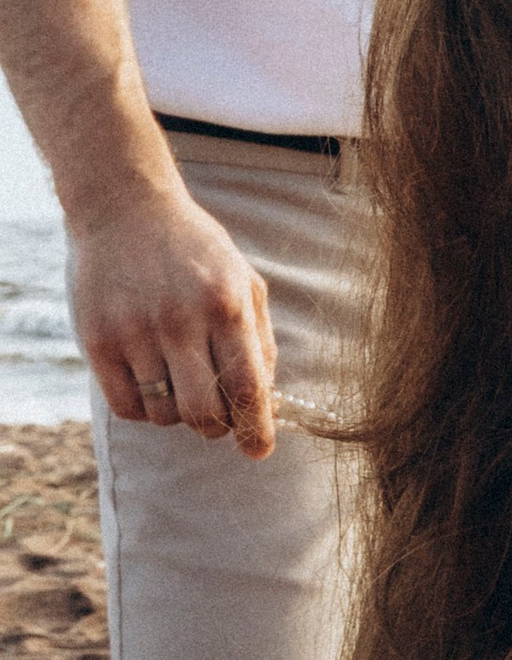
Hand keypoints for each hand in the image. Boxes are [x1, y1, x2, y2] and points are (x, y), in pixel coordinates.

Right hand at [71, 179, 277, 452]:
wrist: (125, 208)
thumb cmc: (195, 251)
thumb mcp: (243, 281)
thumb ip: (259, 340)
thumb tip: (266, 401)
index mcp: (225, 305)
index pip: (247, 386)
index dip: (257, 428)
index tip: (258, 450)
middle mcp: (180, 320)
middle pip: (204, 412)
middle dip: (217, 427)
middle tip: (217, 417)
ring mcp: (134, 331)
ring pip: (164, 414)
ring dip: (178, 414)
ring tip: (179, 382)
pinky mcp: (97, 340)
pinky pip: (126, 407)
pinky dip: (144, 409)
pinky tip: (150, 382)